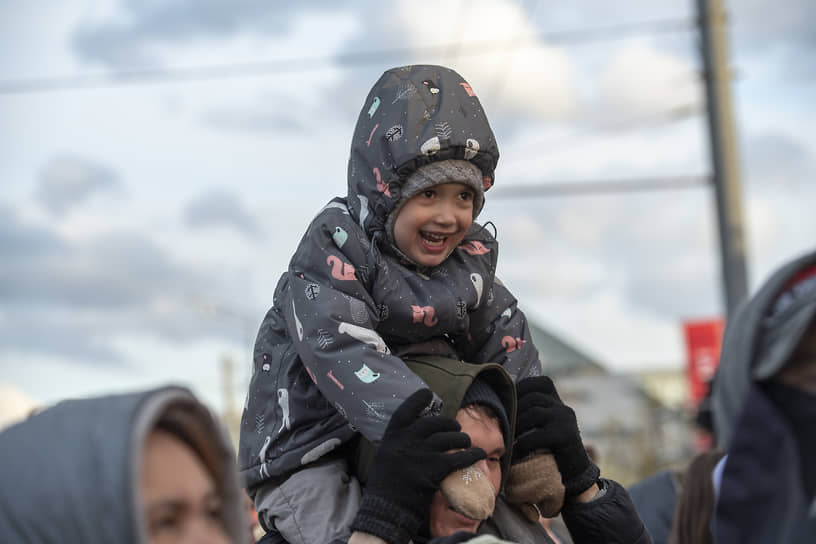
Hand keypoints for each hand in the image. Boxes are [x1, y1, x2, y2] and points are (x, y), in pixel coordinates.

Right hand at [351, 389, 485, 543]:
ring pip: (448, 438)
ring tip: (466, 439)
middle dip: (447, 422)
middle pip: (433, 423)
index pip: (405, 411)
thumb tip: (415, 432)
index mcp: (392, 436)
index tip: (427, 393)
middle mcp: (407, 440)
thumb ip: (399, 442)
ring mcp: (421, 453)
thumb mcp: (385, 455)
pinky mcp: (434, 468)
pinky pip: (458, 457)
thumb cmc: (385, 484)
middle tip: (455, 426)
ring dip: (461, 437)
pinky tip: (479, 453)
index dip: (417, 400)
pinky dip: (472, 454)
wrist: (386, 508)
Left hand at [514, 376, 598, 496]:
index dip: (523, 387)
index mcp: (558, 403)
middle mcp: (563, 408)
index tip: (509, 398)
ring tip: (507, 437)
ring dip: (516, 425)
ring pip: (534, 413)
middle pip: (533, 398)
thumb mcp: (543, 427)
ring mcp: (566, 420)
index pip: (542, 383)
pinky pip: (537, 435)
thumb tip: (500, 405)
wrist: (574, 474)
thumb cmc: (551, 450)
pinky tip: (515, 453)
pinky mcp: (566, 436)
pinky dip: (522, 444)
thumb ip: (530, 413)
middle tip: (502, 423)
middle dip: (515, 409)